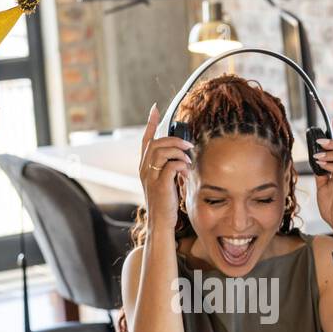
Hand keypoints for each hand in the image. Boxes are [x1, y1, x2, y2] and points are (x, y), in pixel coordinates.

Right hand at [138, 103, 192, 229]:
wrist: (160, 222)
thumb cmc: (165, 202)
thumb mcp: (164, 181)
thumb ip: (168, 167)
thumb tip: (181, 155)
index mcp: (144, 167)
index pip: (145, 141)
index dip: (150, 124)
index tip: (155, 109)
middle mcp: (144, 170)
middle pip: (155, 143)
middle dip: (173, 140)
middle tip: (188, 144)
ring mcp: (151, 178)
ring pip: (161, 152)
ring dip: (178, 151)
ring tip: (188, 158)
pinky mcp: (160, 186)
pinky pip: (170, 167)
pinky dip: (180, 165)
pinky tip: (186, 170)